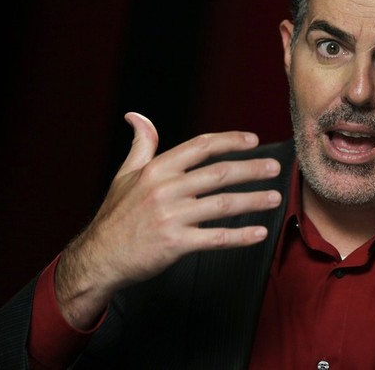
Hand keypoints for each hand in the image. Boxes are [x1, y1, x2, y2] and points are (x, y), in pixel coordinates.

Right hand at [55, 112, 281, 328]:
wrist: (99, 258)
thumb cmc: (115, 216)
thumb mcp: (124, 175)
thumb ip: (140, 145)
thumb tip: (138, 117)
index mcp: (157, 170)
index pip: (200, 147)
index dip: (229, 141)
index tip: (253, 140)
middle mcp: (165, 189)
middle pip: (218, 173)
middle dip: (251, 169)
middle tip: (275, 168)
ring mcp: (171, 217)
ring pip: (223, 204)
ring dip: (254, 200)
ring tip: (276, 198)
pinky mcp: (175, 244)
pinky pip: (216, 238)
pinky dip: (241, 236)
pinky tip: (260, 233)